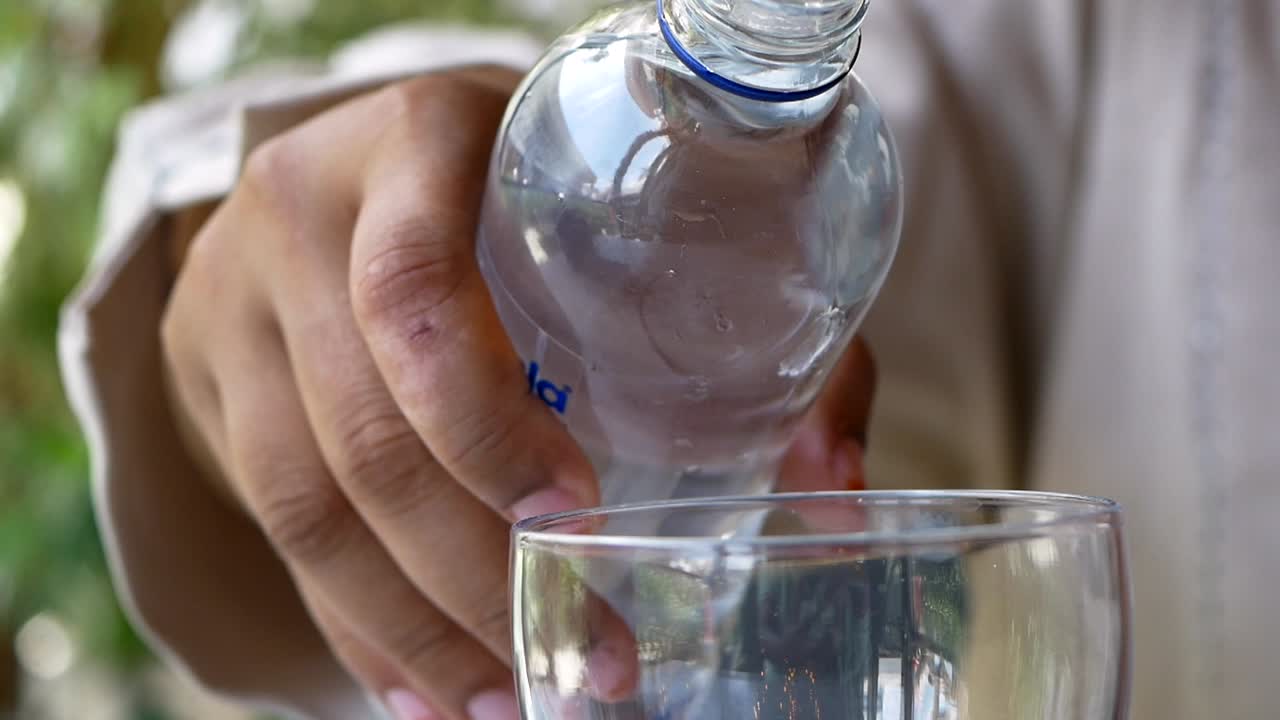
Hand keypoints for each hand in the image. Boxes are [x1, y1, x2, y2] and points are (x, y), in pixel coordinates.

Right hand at [161, 66, 874, 719]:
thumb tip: (831, 485)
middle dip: (468, 570)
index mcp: (413, 142)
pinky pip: (271, 521)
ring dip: (410, 624)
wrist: (368, 164)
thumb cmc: (535, 184)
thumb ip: (758, 323)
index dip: (483, 420)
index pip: (415, 291)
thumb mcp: (624, 205)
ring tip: (500, 704)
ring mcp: (238, 299)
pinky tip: (418, 686)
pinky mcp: (212, 373)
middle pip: (360, 427)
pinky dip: (350, 617)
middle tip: (580, 654)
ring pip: (302, 499)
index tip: (574, 511)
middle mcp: (300, 213)